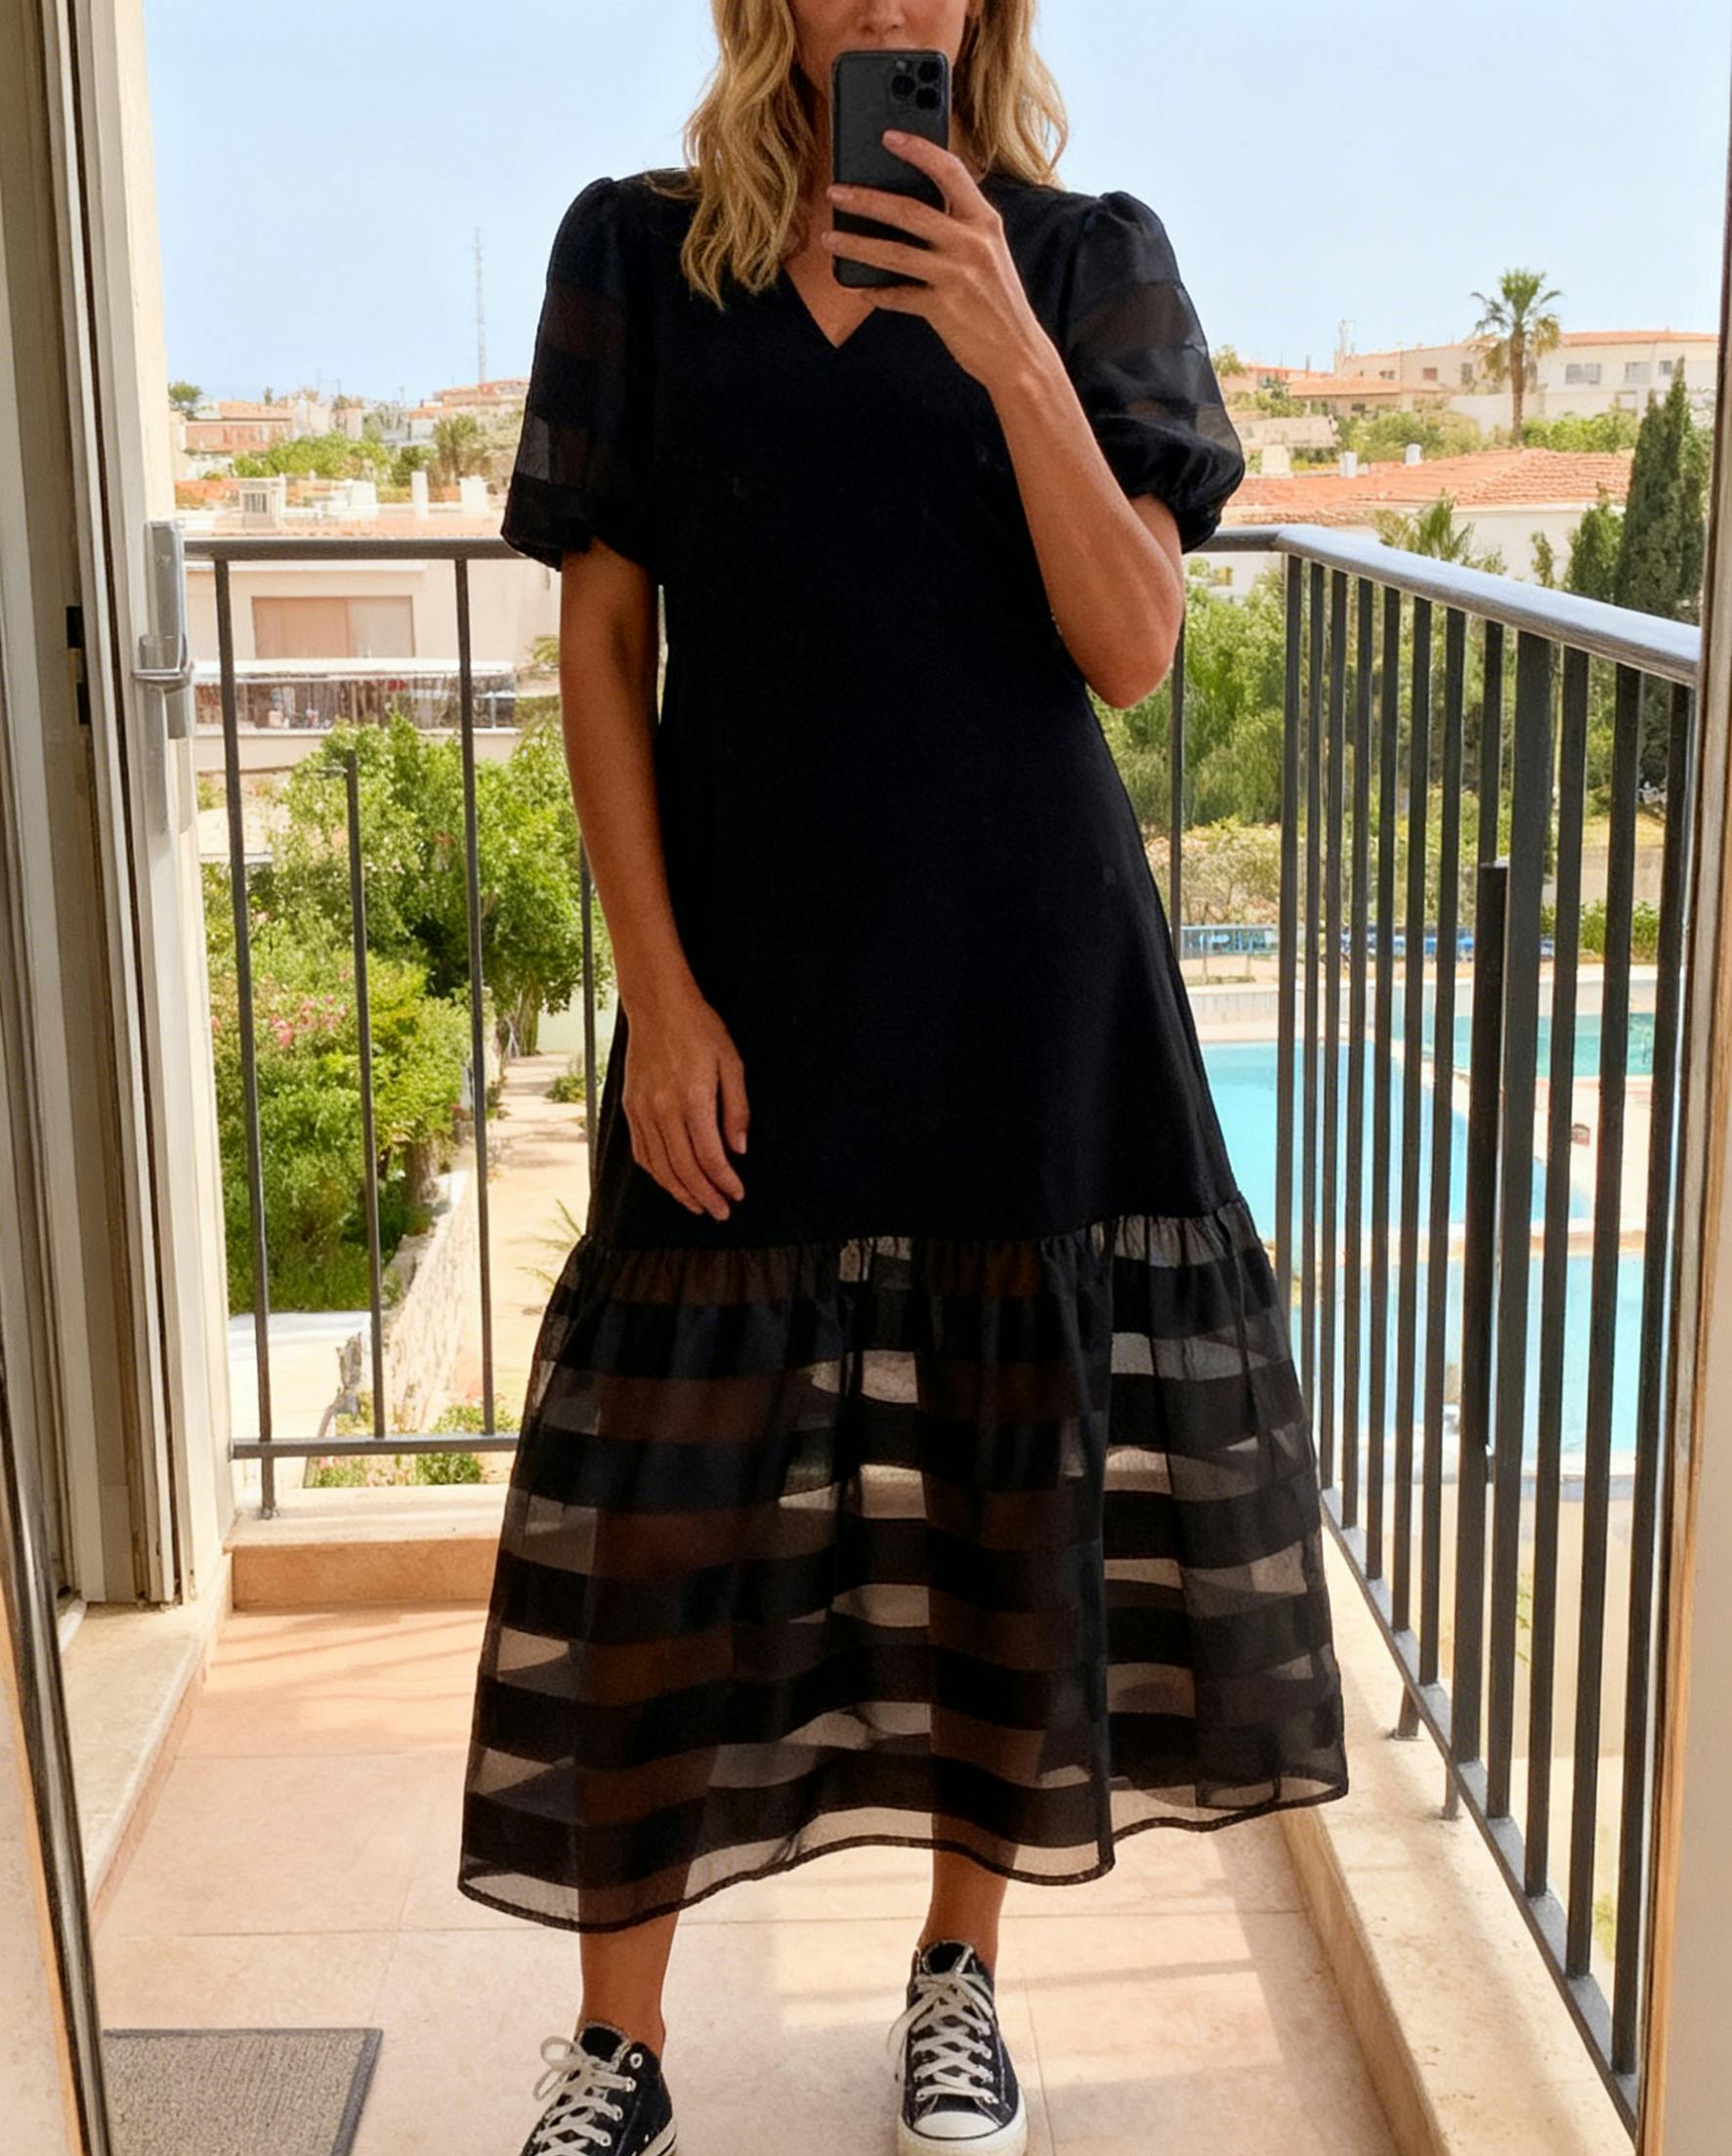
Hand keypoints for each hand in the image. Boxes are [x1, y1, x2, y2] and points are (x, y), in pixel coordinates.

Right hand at [620, 984, 748, 1218]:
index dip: (725, 1181)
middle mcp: (663, 1109)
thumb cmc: (699, 1030)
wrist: (657, 1006)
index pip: (710, 1156)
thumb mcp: (732, 1063)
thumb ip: (737, 1109)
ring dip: (680, 1192)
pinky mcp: (629, 1107)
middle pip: (683, 1168)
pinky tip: (670, 1182)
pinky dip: (656, 1173)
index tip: (737, 1194)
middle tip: (720, 1212)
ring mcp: (642, 1110)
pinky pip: (641, 1152)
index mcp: (693, 1099)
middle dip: (704, 1196)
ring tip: (698, 1205)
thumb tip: (739, 1149)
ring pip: (659, 1166)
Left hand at [822, 130, 1054, 392]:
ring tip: (829, 239)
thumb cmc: (999, 303)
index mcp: (985, 222)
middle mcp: (972, 244)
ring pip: (894, 253)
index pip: (950, 171)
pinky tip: (862, 289)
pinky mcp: (943, 309)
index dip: (918, 149)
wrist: (1019, 355)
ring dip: (856, 244)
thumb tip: (910, 213)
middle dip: (866, 199)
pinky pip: (898, 296)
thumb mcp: (991, 254)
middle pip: (909, 210)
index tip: (888, 137)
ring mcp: (957, 276)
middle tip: (836, 192)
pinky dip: (877, 293)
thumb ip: (960, 229)